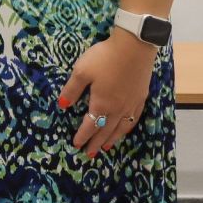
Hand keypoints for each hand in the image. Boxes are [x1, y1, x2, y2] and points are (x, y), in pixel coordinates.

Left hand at [60, 29, 158, 158]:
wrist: (134, 48)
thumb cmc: (104, 58)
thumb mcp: (81, 71)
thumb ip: (72, 90)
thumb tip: (62, 106)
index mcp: (102, 103)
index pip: (90, 125)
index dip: (82, 135)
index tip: (76, 144)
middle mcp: (118, 109)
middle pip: (105, 130)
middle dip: (95, 143)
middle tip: (89, 154)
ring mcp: (131, 104)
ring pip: (120, 128)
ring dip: (111, 139)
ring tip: (105, 148)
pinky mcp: (141, 98)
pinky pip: (133, 120)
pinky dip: (126, 129)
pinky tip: (124, 130)